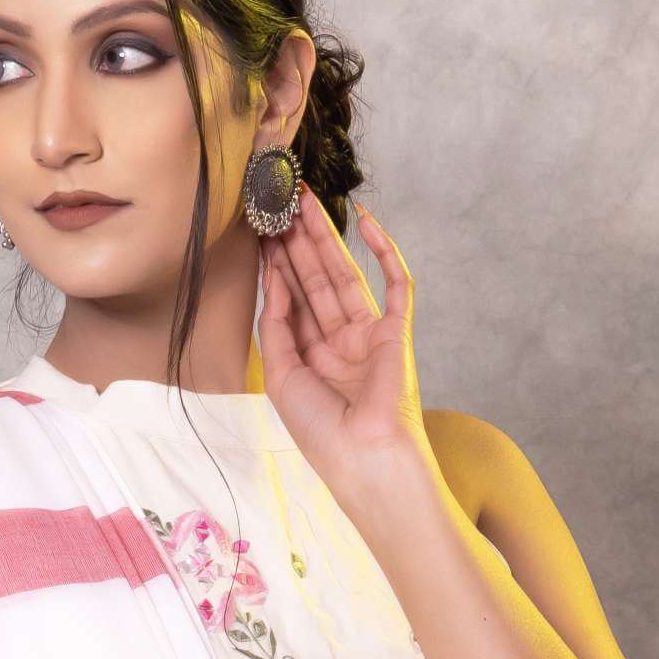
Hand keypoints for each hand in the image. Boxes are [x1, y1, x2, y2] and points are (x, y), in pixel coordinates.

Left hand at [251, 191, 434, 511]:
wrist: (364, 459)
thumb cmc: (321, 431)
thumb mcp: (281, 376)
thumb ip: (276, 325)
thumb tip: (275, 278)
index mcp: (312, 357)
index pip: (294, 299)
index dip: (278, 264)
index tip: (261, 229)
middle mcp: (340, 342)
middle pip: (317, 279)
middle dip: (297, 240)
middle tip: (280, 200)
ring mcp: (370, 334)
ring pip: (346, 273)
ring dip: (326, 236)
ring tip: (304, 199)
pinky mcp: (398, 331)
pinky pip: (397, 283)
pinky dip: (385, 251)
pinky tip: (367, 220)